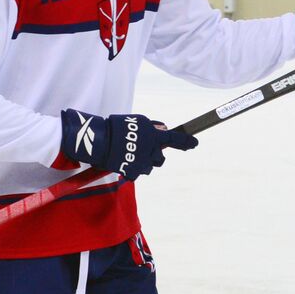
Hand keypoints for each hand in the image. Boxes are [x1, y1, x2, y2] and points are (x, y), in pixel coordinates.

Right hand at [59, 109, 197, 180]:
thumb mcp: (137, 120)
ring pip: (149, 166)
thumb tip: (164, 129)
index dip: (186, 141)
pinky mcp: (132, 172)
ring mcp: (142, 164)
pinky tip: (124, 160)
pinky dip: (132, 167)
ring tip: (130, 154)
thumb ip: (153, 126)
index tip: (194, 143)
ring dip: (144, 161)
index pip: (176, 139)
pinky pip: (136, 172)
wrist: (100, 141)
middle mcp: (152, 152)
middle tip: (143, 148)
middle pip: (161, 158)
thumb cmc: (117, 127)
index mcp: (155, 137)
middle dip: (155, 154)